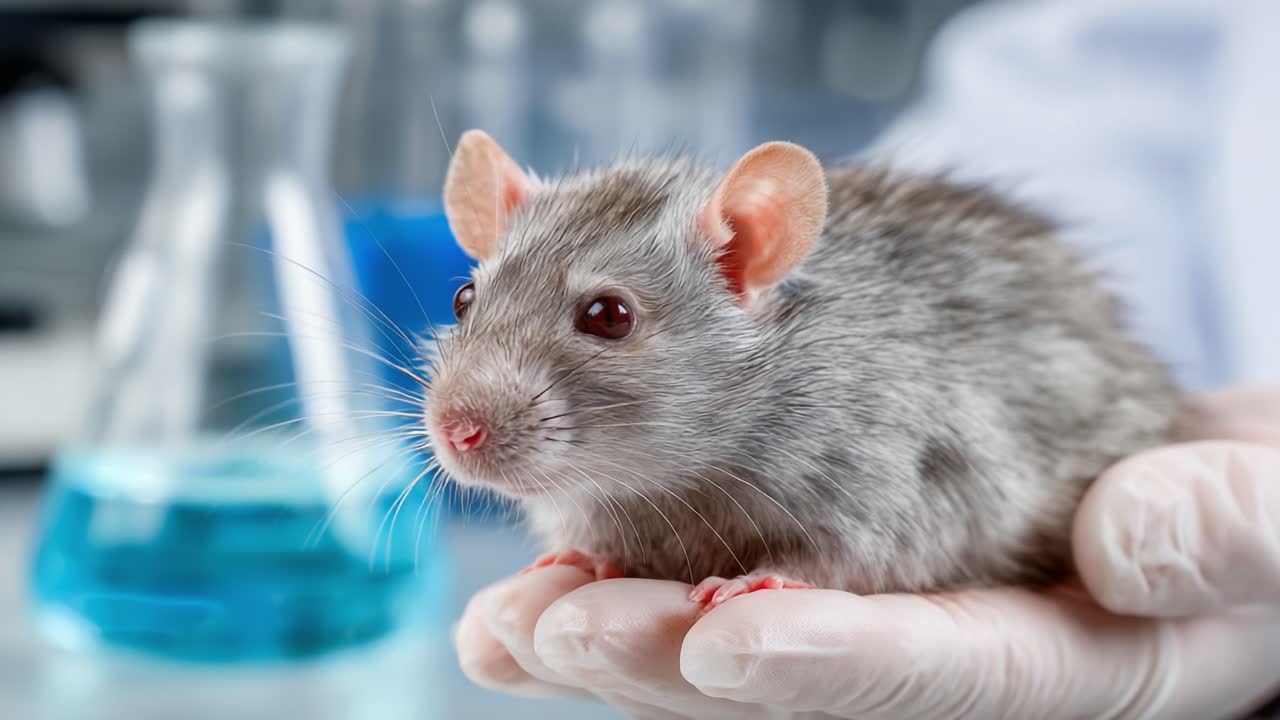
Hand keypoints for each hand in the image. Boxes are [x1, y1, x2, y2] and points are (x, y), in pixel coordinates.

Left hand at [454, 386, 1279, 718]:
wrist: (1204, 513)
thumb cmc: (1247, 527)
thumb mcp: (1270, 521)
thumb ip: (1229, 532)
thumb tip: (1136, 546)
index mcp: (1058, 666)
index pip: (937, 675)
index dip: (833, 659)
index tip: (725, 632)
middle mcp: (941, 667)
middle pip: (793, 682)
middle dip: (667, 658)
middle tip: (551, 627)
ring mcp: (875, 631)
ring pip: (726, 654)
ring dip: (610, 635)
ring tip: (505, 621)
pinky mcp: (830, 583)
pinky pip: (716, 593)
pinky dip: (623, 584)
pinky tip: (534, 583)